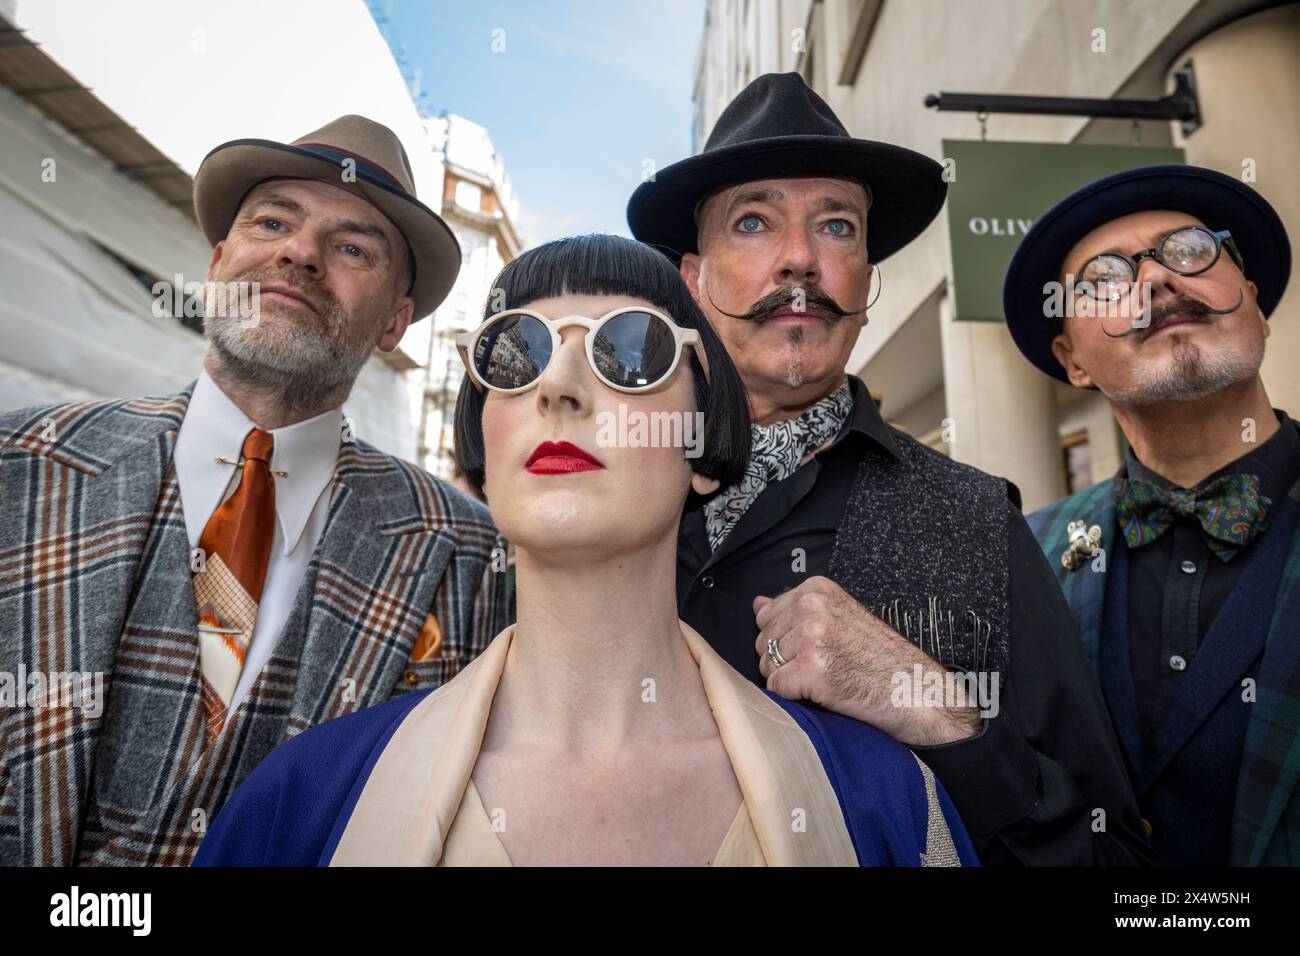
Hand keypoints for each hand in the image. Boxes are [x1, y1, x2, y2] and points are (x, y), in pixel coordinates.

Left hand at [754, 576, 980, 746]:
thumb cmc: (882, 660)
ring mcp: (812, 637)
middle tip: (825, 667)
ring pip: (767, 666)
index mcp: (818, 590)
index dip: (786, 640)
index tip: (819, 648)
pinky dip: (795, 698)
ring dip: (790, 680)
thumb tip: (756, 603)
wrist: (918, 692)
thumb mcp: (840, 618)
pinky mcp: (811, 669)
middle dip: (784, 661)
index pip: (767, 616)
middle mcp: (812, 607)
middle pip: (763, 642)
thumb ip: (794, 609)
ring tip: (828, 679)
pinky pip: (776, 689)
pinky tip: (825, 693)